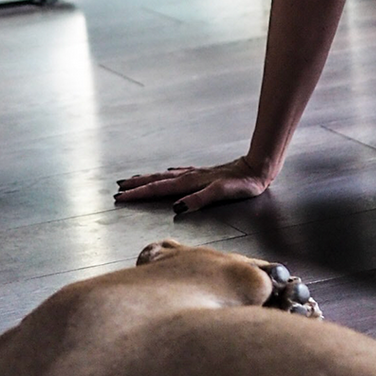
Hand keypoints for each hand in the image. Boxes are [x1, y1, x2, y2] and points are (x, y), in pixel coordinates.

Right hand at [114, 156, 269, 213]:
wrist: (257, 168)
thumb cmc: (242, 184)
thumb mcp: (223, 193)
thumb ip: (200, 199)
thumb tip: (176, 207)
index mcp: (190, 183)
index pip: (158, 189)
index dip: (139, 193)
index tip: (121, 196)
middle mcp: (189, 177)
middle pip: (156, 181)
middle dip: (136, 186)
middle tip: (118, 189)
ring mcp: (195, 174)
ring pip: (164, 177)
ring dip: (147, 179)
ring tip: (132, 180)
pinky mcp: (202, 174)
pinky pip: (177, 174)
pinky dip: (166, 175)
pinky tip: (166, 173)